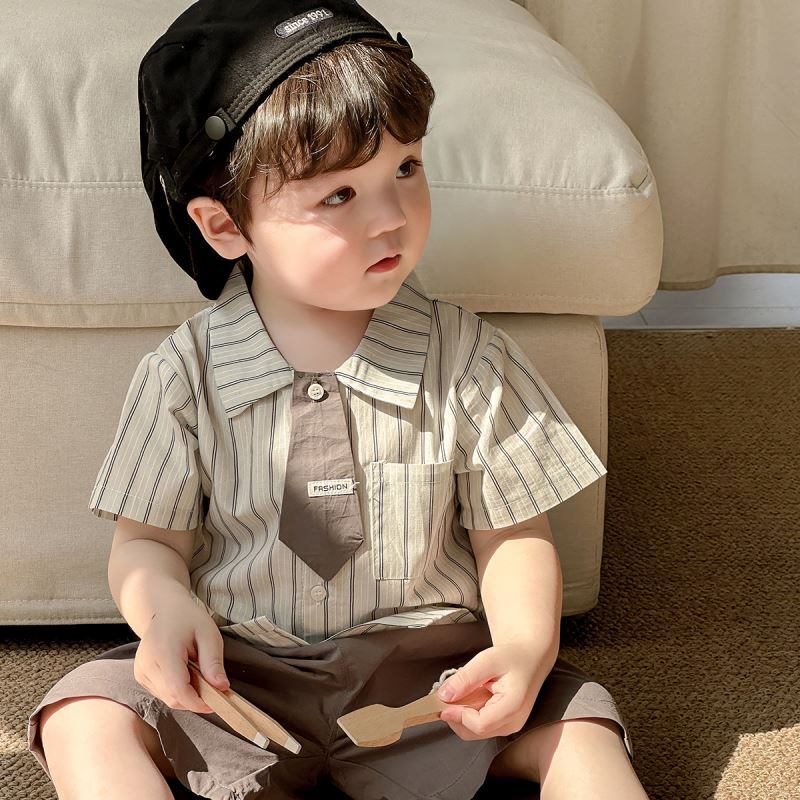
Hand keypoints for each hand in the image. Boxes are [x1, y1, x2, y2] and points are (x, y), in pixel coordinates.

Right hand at [133, 593, 230, 714]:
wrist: (164, 609)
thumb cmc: (188, 619)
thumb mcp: (208, 634)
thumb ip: (213, 661)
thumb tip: (222, 688)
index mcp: (163, 652)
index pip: (178, 689)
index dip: (198, 701)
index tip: (218, 701)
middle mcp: (146, 665)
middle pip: (174, 698)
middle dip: (196, 698)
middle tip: (214, 686)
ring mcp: (140, 672)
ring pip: (168, 699)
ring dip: (188, 695)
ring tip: (199, 673)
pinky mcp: (140, 676)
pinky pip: (162, 694)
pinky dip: (178, 690)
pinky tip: (186, 673)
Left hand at [435, 642, 548, 740]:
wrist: (530, 659)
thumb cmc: (512, 657)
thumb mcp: (487, 660)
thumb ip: (465, 678)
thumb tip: (443, 695)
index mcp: (513, 706)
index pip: (480, 724)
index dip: (458, 716)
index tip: (443, 702)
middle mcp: (513, 722)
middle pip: (474, 732)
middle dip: (455, 716)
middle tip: (446, 696)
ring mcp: (510, 726)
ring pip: (474, 732)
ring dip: (460, 716)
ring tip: (459, 693)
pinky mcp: (505, 725)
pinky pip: (480, 727)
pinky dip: (467, 716)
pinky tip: (468, 698)